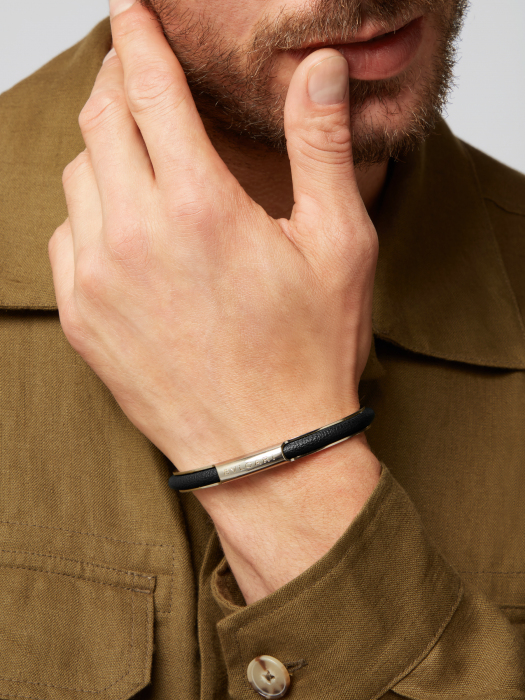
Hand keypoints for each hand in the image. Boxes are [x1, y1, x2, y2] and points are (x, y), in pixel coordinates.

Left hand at [49, 2, 379, 600]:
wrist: (266, 448)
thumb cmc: (307, 352)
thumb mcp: (338, 245)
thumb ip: (320, 146)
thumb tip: (320, 71)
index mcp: (201, 206)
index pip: (148, 87)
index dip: (137, 37)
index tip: (129, 11)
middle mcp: (135, 235)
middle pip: (100, 121)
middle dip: (117, 85)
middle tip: (139, 80)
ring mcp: (97, 280)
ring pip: (79, 177)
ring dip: (107, 154)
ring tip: (146, 166)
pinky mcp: (81, 318)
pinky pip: (66, 237)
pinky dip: (91, 216)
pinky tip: (129, 234)